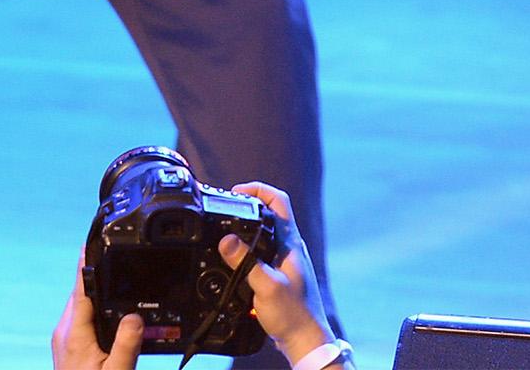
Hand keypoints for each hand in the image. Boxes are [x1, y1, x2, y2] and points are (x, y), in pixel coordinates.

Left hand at [50, 262, 141, 369]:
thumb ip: (127, 344)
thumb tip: (135, 317)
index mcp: (75, 336)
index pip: (80, 292)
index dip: (85, 266)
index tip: (87, 245)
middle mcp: (64, 334)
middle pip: (80, 295)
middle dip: (98, 279)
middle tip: (116, 263)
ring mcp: (63, 340)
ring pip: (81, 306)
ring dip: (97, 296)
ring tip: (117, 285)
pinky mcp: (67, 346)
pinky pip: (81, 317)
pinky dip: (95, 310)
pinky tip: (109, 314)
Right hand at [221, 182, 335, 366]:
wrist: (304, 339)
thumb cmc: (293, 314)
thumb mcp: (265, 286)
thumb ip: (246, 263)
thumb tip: (227, 240)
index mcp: (291, 242)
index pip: (278, 201)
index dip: (258, 190)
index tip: (236, 191)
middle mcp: (290, 247)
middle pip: (270, 214)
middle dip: (247, 205)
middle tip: (225, 207)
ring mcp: (285, 260)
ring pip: (265, 234)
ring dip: (247, 228)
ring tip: (225, 229)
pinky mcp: (279, 274)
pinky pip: (262, 252)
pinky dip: (247, 249)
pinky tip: (234, 259)